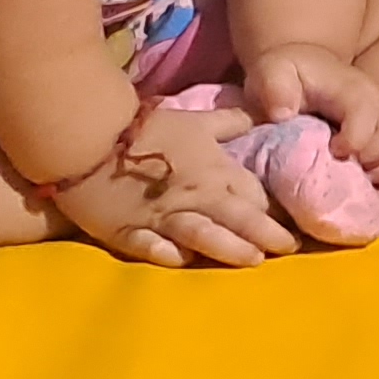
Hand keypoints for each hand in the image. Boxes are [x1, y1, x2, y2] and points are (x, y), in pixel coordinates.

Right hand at [48, 100, 295, 267]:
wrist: (86, 133)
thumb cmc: (144, 127)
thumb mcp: (195, 121)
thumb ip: (230, 122)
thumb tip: (262, 115)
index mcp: (214, 171)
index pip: (254, 196)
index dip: (274, 211)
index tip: (293, 225)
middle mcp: (195, 195)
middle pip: (240, 218)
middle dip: (268, 235)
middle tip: (289, 249)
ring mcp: (161, 216)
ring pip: (204, 235)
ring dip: (231, 249)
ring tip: (254, 261)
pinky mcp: (127, 231)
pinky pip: (150, 246)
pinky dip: (166, 254)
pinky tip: (183, 262)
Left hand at [241, 42, 378, 181]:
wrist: (306, 68)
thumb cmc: (287, 74)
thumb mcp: (271, 71)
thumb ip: (275, 87)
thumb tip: (282, 115)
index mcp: (351, 90)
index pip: (368, 113)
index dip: (355, 139)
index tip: (332, 152)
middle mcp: (378, 104)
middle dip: (373, 160)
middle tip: (343, 166)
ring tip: (354, 175)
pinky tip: (363, 180)